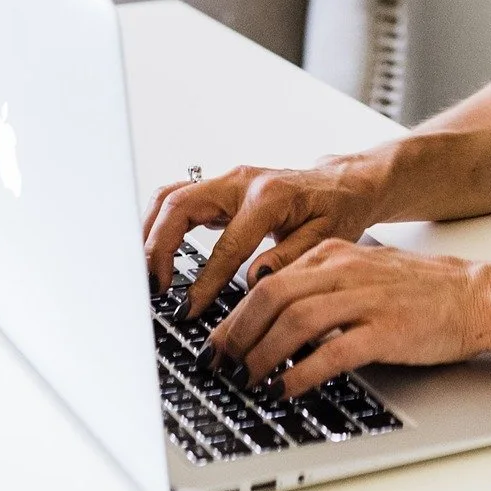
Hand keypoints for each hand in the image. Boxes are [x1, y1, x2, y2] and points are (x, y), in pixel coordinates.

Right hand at [142, 157, 385, 318]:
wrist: (344, 185)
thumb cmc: (338, 209)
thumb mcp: (326, 238)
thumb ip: (290, 258)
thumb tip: (257, 280)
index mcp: (269, 197)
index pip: (224, 243)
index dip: (204, 281)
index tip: (187, 309)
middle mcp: (242, 181)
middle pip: (180, 205)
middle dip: (157, 246)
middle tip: (151, 286)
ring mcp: (228, 182)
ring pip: (171, 197)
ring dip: (151, 232)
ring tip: (145, 273)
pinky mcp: (221, 189)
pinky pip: (178, 201)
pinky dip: (160, 225)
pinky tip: (156, 254)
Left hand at [204, 239, 489, 395]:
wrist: (473, 294)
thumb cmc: (418, 290)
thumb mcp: (360, 272)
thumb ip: (318, 286)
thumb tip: (271, 316)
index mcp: (333, 254)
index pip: (268, 280)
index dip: (234, 314)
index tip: (216, 342)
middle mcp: (344, 270)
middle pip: (272, 297)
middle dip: (238, 334)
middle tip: (221, 363)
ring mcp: (366, 299)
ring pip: (295, 321)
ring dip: (262, 355)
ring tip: (247, 379)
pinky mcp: (386, 330)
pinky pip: (332, 351)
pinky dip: (301, 373)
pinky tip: (286, 389)